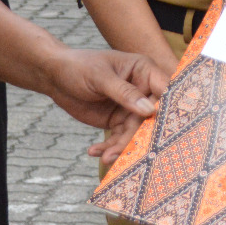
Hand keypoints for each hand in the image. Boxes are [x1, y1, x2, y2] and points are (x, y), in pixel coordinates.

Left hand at [42, 47, 166, 160]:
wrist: (57, 77)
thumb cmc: (79, 66)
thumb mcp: (100, 77)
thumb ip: (124, 93)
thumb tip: (150, 110)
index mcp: (143, 70)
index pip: (164, 90)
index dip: (168, 108)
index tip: (166, 129)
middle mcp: (142, 90)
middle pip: (152, 118)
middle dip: (142, 136)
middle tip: (132, 153)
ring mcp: (131, 108)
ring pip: (135, 133)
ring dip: (121, 147)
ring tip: (106, 157)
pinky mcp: (118, 122)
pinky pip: (119, 139)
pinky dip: (108, 148)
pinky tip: (95, 151)